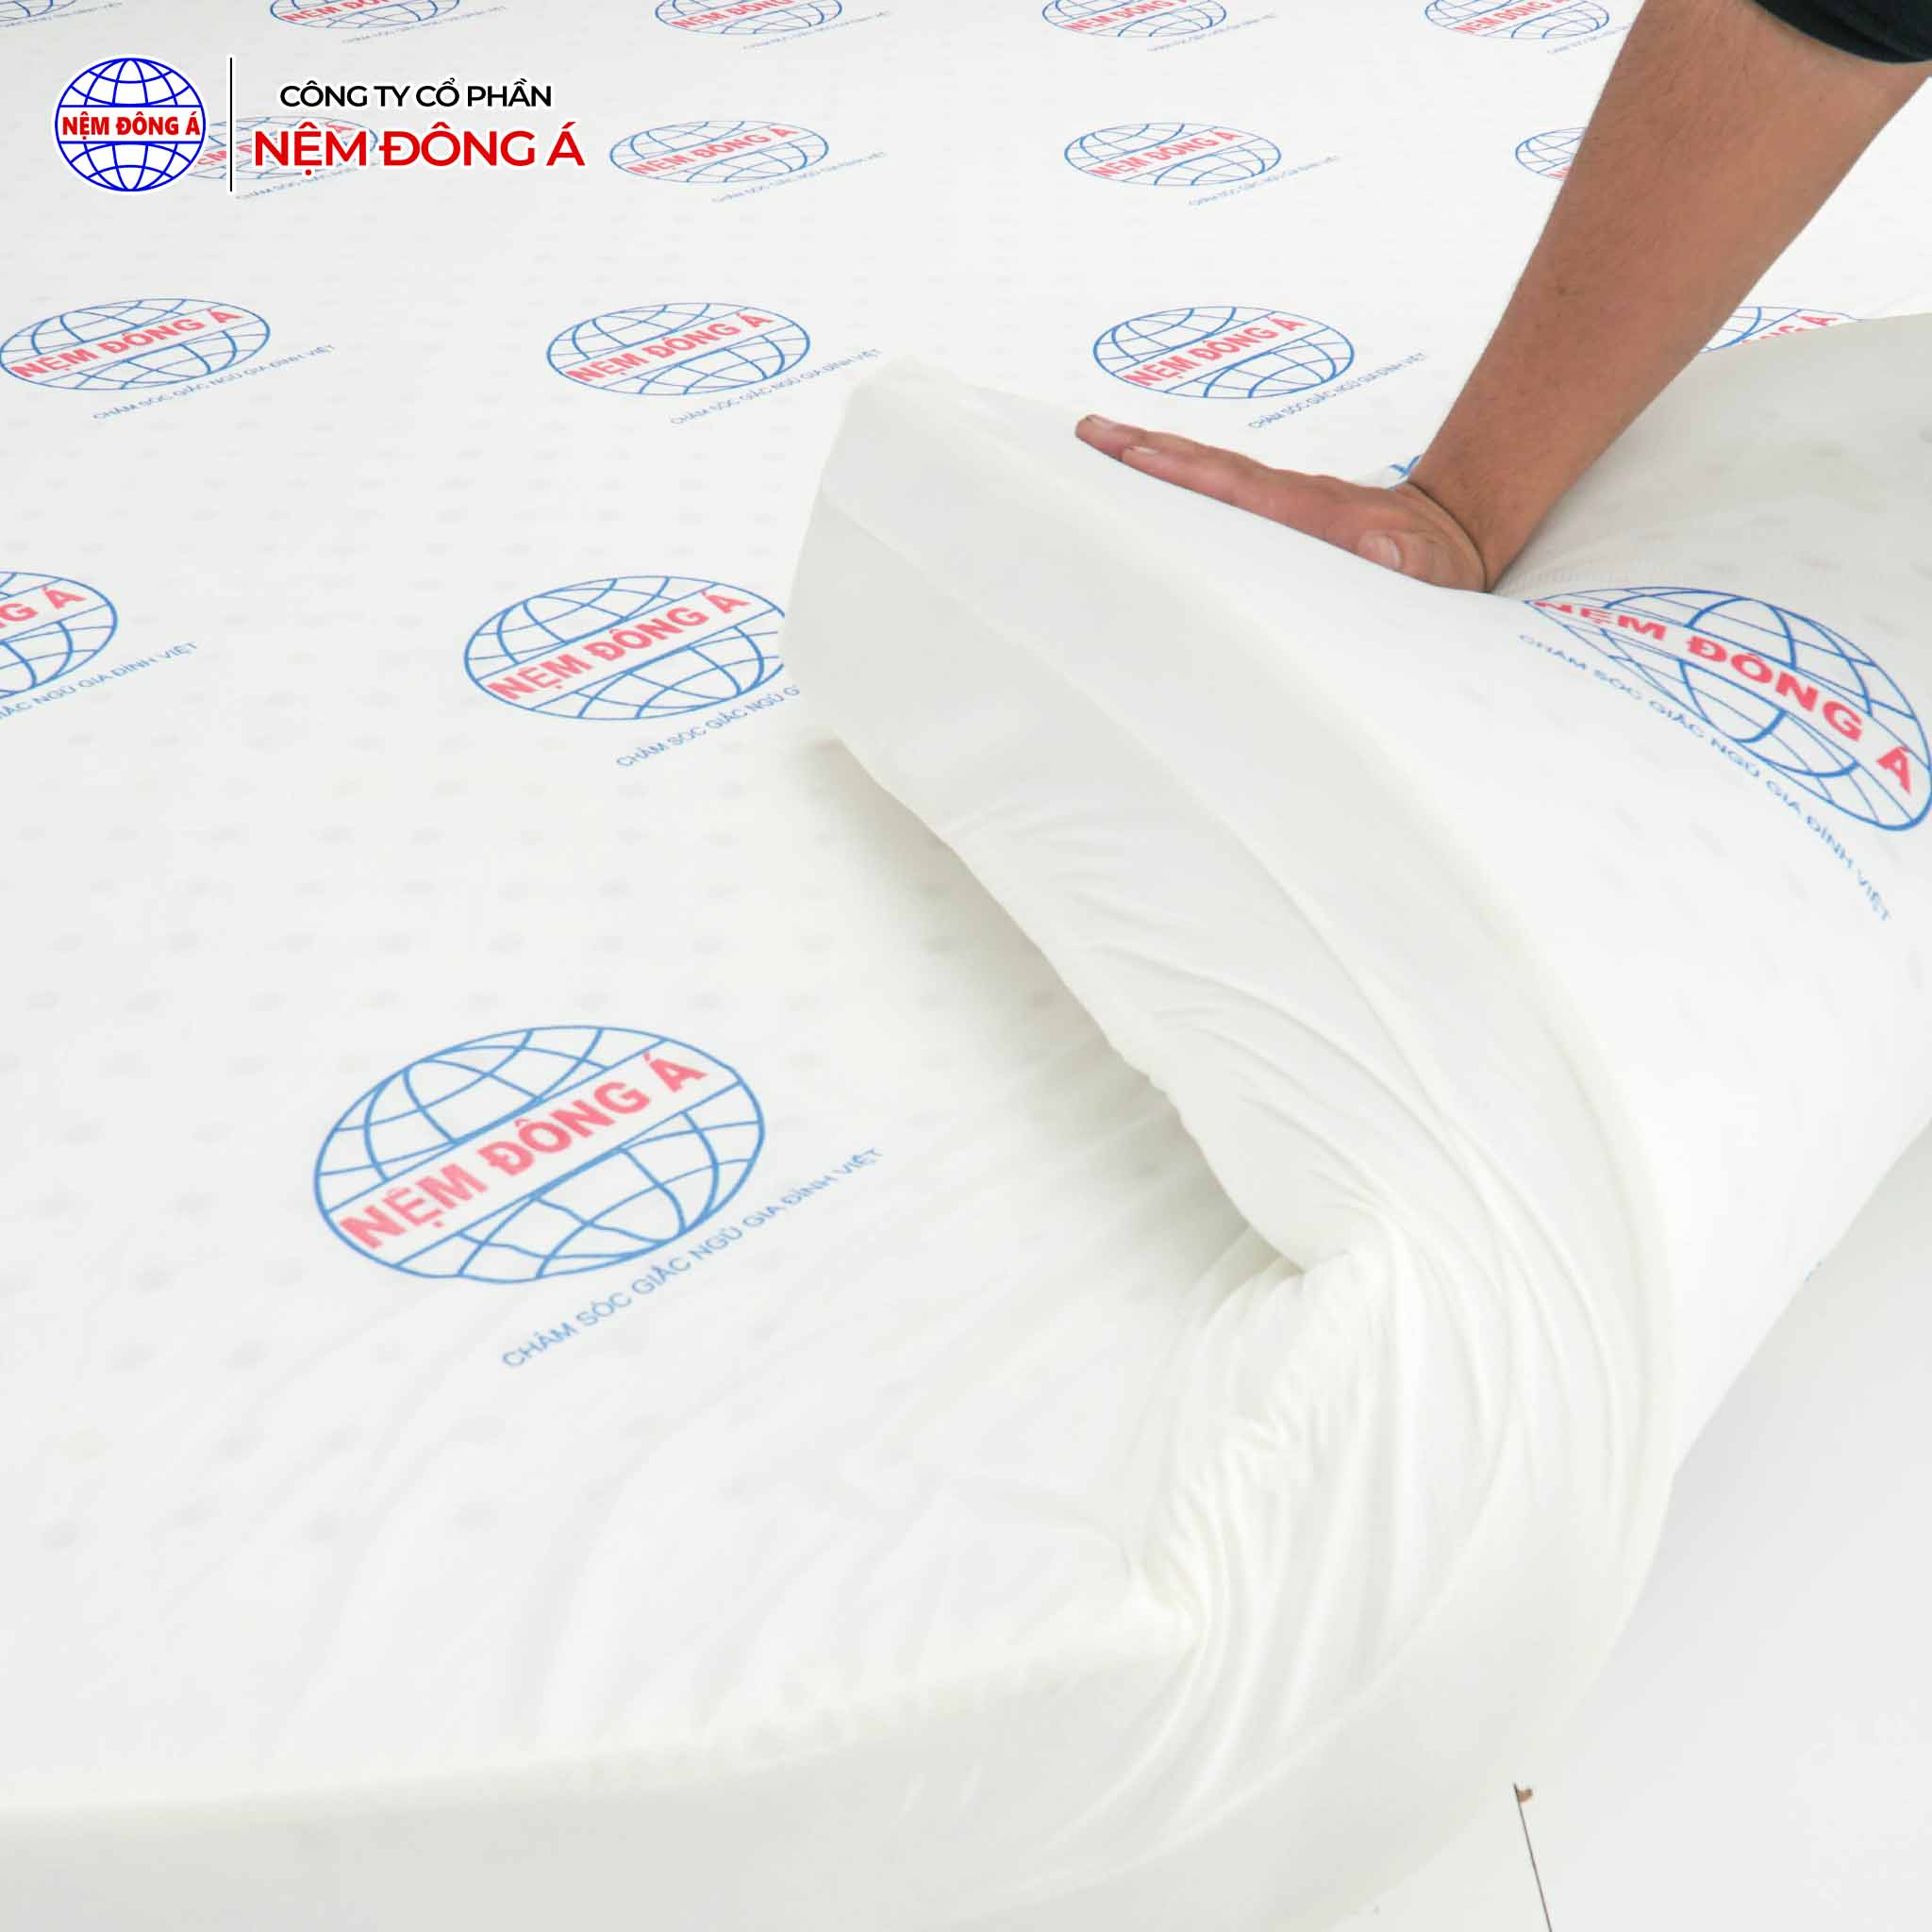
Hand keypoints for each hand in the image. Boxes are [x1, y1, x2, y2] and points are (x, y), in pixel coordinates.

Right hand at [1075, 415, 1488, 592]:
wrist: (1452, 531)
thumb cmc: (1438, 567)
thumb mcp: (1435, 576)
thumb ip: (1412, 564)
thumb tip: (1379, 547)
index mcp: (1318, 516)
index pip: (1240, 490)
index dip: (1189, 474)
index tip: (1141, 455)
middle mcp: (1293, 495)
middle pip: (1209, 466)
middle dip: (1148, 448)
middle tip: (1088, 431)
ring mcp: (1284, 496)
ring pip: (1210, 469)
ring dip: (1155, 453)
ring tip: (1099, 438)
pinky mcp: (1278, 504)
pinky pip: (1220, 484)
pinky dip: (1180, 471)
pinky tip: (1148, 467)